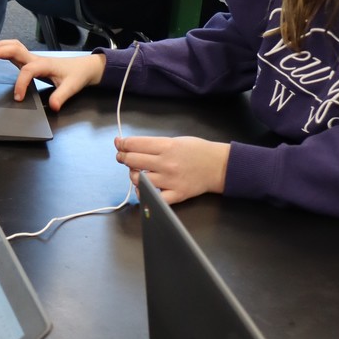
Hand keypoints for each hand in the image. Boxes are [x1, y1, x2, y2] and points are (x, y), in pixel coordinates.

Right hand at [0, 39, 104, 109]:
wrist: (84, 67)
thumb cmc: (77, 75)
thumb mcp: (72, 87)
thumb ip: (61, 97)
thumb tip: (53, 106)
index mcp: (44, 65)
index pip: (27, 71)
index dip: (20, 83)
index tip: (18, 98)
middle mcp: (37, 59)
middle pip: (16, 49)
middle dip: (0, 51)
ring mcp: (33, 58)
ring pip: (14, 47)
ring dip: (0, 46)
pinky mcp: (32, 61)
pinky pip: (16, 51)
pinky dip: (4, 49)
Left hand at [114, 135, 228, 202]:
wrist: (219, 166)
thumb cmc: (197, 151)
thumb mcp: (176, 140)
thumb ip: (153, 143)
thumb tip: (129, 143)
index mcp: (167, 146)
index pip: (134, 144)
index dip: (122, 144)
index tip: (119, 144)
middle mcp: (166, 163)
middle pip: (132, 160)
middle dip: (123, 158)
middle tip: (123, 157)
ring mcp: (170, 180)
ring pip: (138, 179)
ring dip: (133, 175)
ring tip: (138, 172)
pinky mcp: (176, 194)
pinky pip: (152, 198)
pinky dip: (144, 194)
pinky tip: (145, 189)